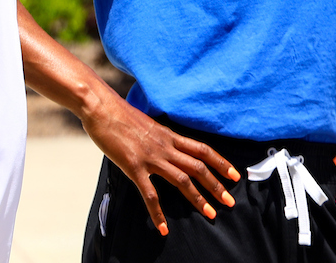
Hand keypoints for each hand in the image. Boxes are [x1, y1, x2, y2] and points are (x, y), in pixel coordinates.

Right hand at [81, 94, 240, 235]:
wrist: (101, 107)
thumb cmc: (121, 115)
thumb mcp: (148, 125)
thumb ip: (159, 137)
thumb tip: (166, 145)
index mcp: (169, 135)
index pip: (202, 150)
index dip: (220, 162)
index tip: (234, 175)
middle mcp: (165, 146)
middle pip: (198, 167)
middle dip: (216, 185)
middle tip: (229, 202)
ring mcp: (151, 157)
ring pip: (182, 180)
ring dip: (198, 198)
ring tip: (210, 213)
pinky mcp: (134, 167)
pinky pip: (150, 194)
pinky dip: (157, 213)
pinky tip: (163, 228)